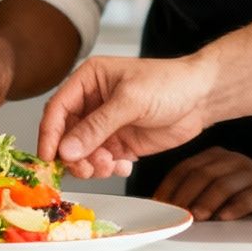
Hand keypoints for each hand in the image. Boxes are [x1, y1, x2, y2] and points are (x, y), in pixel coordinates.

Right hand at [38, 55, 216, 179]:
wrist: (202, 98)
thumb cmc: (168, 84)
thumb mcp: (129, 101)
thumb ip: (96, 126)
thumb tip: (66, 149)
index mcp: (88, 80)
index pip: (57, 109)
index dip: (50, 134)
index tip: (49, 157)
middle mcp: (92, 103)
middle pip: (66, 136)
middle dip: (74, 156)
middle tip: (87, 168)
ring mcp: (105, 125)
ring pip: (82, 153)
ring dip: (91, 165)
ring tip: (111, 165)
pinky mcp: (119, 144)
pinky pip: (102, 162)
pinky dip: (108, 169)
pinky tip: (124, 166)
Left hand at [154, 148, 251, 221]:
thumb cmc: (244, 191)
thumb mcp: (218, 185)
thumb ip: (196, 191)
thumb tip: (164, 210)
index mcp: (216, 157)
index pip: (186, 168)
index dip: (169, 187)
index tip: (159, 207)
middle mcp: (234, 161)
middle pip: (202, 175)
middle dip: (184, 195)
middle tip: (174, 215)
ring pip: (224, 184)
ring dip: (206, 201)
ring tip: (195, 217)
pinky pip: (249, 197)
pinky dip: (234, 208)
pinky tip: (223, 218)